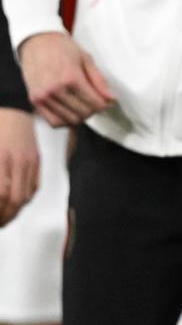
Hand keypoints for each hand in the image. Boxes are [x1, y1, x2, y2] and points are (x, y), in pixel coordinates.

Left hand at [0, 110, 38, 226]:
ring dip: (15, 211)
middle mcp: (17, 161)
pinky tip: (17, 202)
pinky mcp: (36, 159)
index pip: (1, 194)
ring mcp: (29, 161)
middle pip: (15, 199)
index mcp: (1, 159)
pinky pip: (34, 185)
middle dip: (4, 216)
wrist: (10, 106)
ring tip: (5, 218)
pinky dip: (26, 198)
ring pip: (26, 195)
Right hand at [20, 33, 113, 127]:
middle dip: (94, 109)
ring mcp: (43, 97)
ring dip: (81, 115)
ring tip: (83, 104)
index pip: (95, 103)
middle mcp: (55, 90)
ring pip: (70, 120)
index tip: (107, 101)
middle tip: (96, 101)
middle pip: (84, 113)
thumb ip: (99, 81)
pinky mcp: (34, 101)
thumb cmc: (64, 49)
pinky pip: (54, 122)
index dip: (105, 105)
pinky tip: (71, 110)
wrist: (37, 43)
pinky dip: (65, 120)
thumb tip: (112, 99)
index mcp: (71, 78)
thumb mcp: (86, 59)